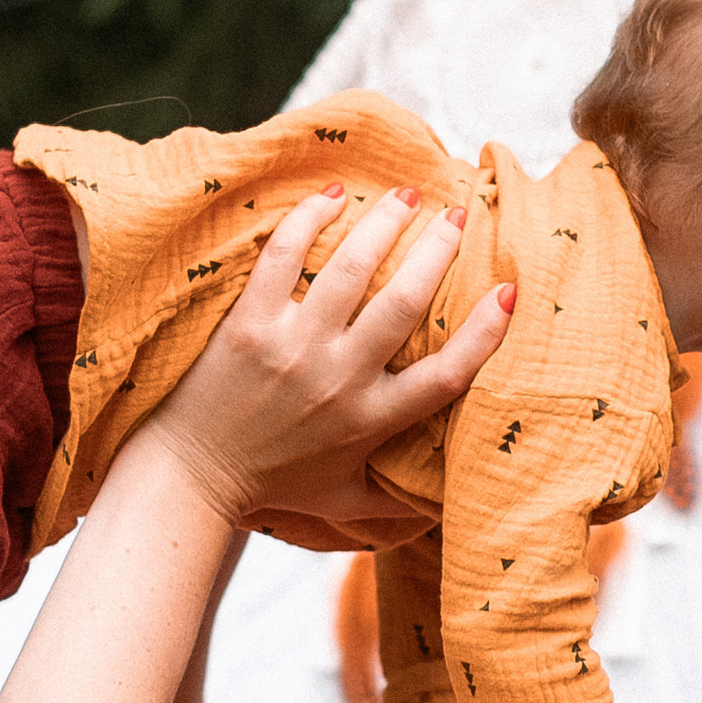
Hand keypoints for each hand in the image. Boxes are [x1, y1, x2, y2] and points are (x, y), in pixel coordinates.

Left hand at [118, 185, 514, 533]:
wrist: (193, 477)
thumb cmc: (274, 486)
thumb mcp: (345, 502)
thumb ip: (398, 506)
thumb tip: (446, 509)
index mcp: (371, 420)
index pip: (446, 375)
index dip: (485, 332)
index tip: (508, 290)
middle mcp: (339, 380)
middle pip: (403, 303)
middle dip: (438, 249)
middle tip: (459, 214)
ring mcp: (293, 348)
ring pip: (350, 270)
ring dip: (384, 223)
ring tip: (407, 193)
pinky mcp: (249, 325)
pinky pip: (282, 259)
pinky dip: (309, 221)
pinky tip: (332, 195)